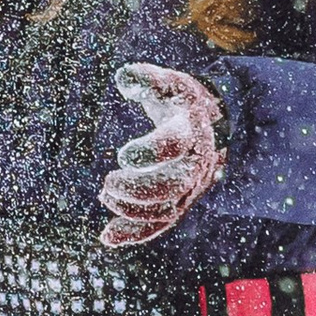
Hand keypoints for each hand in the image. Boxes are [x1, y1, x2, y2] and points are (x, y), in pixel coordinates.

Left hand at [97, 62, 223, 250]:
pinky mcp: (179, 202)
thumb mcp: (168, 83)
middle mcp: (195, 164)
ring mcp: (189, 187)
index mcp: (191, 131)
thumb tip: (124, 78)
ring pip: (166, 211)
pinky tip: (107, 237)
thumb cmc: (180, 101)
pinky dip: (134, 234)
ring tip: (105, 195)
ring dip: (131, 211)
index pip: (176, 146)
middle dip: (137, 190)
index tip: (123, 155)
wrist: (210, 123)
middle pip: (172, 187)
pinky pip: (159, 225)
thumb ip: (147, 79)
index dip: (151, 152)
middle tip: (108, 183)